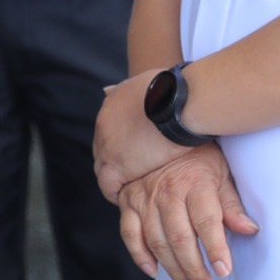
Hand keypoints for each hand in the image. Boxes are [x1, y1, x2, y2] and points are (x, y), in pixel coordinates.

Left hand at [93, 69, 196, 199]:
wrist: (177, 103)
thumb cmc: (175, 90)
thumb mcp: (150, 81)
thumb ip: (137, 88)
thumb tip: (114, 90)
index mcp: (112, 104)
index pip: (108, 129)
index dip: (118, 142)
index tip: (129, 151)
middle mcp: (103, 125)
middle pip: (102, 148)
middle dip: (114, 160)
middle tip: (128, 172)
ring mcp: (108, 146)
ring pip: (102, 168)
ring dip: (114, 178)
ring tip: (126, 189)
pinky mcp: (117, 166)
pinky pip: (108, 185)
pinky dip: (114, 193)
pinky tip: (124, 198)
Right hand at [118, 144, 257, 279]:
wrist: (160, 131)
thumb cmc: (197, 156)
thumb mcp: (221, 172)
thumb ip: (232, 203)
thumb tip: (250, 229)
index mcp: (193, 183)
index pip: (207, 222)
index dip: (215, 249)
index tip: (224, 271)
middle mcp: (166, 192)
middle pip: (180, 237)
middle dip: (194, 268)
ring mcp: (143, 198)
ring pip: (156, 240)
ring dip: (172, 268)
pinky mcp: (128, 202)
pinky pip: (129, 233)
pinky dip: (139, 255)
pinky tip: (153, 271)